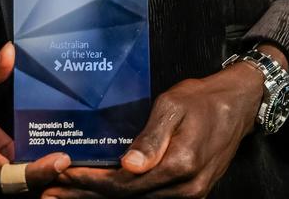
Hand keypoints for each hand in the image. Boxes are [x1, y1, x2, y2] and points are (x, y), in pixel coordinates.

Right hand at [0, 41, 70, 190]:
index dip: (34, 172)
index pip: (6, 174)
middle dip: (45, 176)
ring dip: (42, 172)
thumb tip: (9, 53)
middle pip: (16, 183)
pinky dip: (34, 165)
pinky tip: (55, 152)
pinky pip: (15, 170)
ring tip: (73, 158)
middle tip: (76, 161)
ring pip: (17, 180)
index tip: (60, 159)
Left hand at [43, 61, 267, 198]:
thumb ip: (151, 138)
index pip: (124, 184)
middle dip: (86, 196)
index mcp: (179, 167)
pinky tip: (101, 192)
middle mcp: (184, 190)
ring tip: (67, 195)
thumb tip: (127, 167)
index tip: (62, 177)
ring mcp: (188, 195)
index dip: (90, 183)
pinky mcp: (188, 193)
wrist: (238, 105)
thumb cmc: (203, 99)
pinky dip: (122, 196)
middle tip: (50, 193)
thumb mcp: (174, 107)